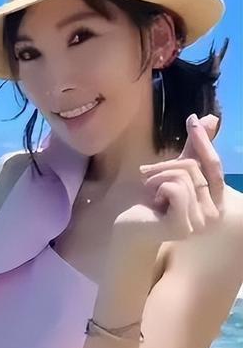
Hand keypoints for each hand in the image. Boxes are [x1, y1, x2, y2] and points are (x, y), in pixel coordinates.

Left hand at [113, 114, 223, 243]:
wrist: (129, 229)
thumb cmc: (152, 202)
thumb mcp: (174, 172)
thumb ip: (194, 150)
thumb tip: (210, 118)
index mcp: (217, 201)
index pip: (214, 165)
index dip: (203, 142)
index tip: (192, 119)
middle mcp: (215, 215)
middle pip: (194, 168)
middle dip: (165, 165)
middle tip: (147, 175)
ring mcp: (200, 223)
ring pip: (182, 176)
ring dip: (157, 179)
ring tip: (151, 193)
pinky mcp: (183, 226)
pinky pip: (175, 189)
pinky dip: (157, 188)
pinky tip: (153, 203)